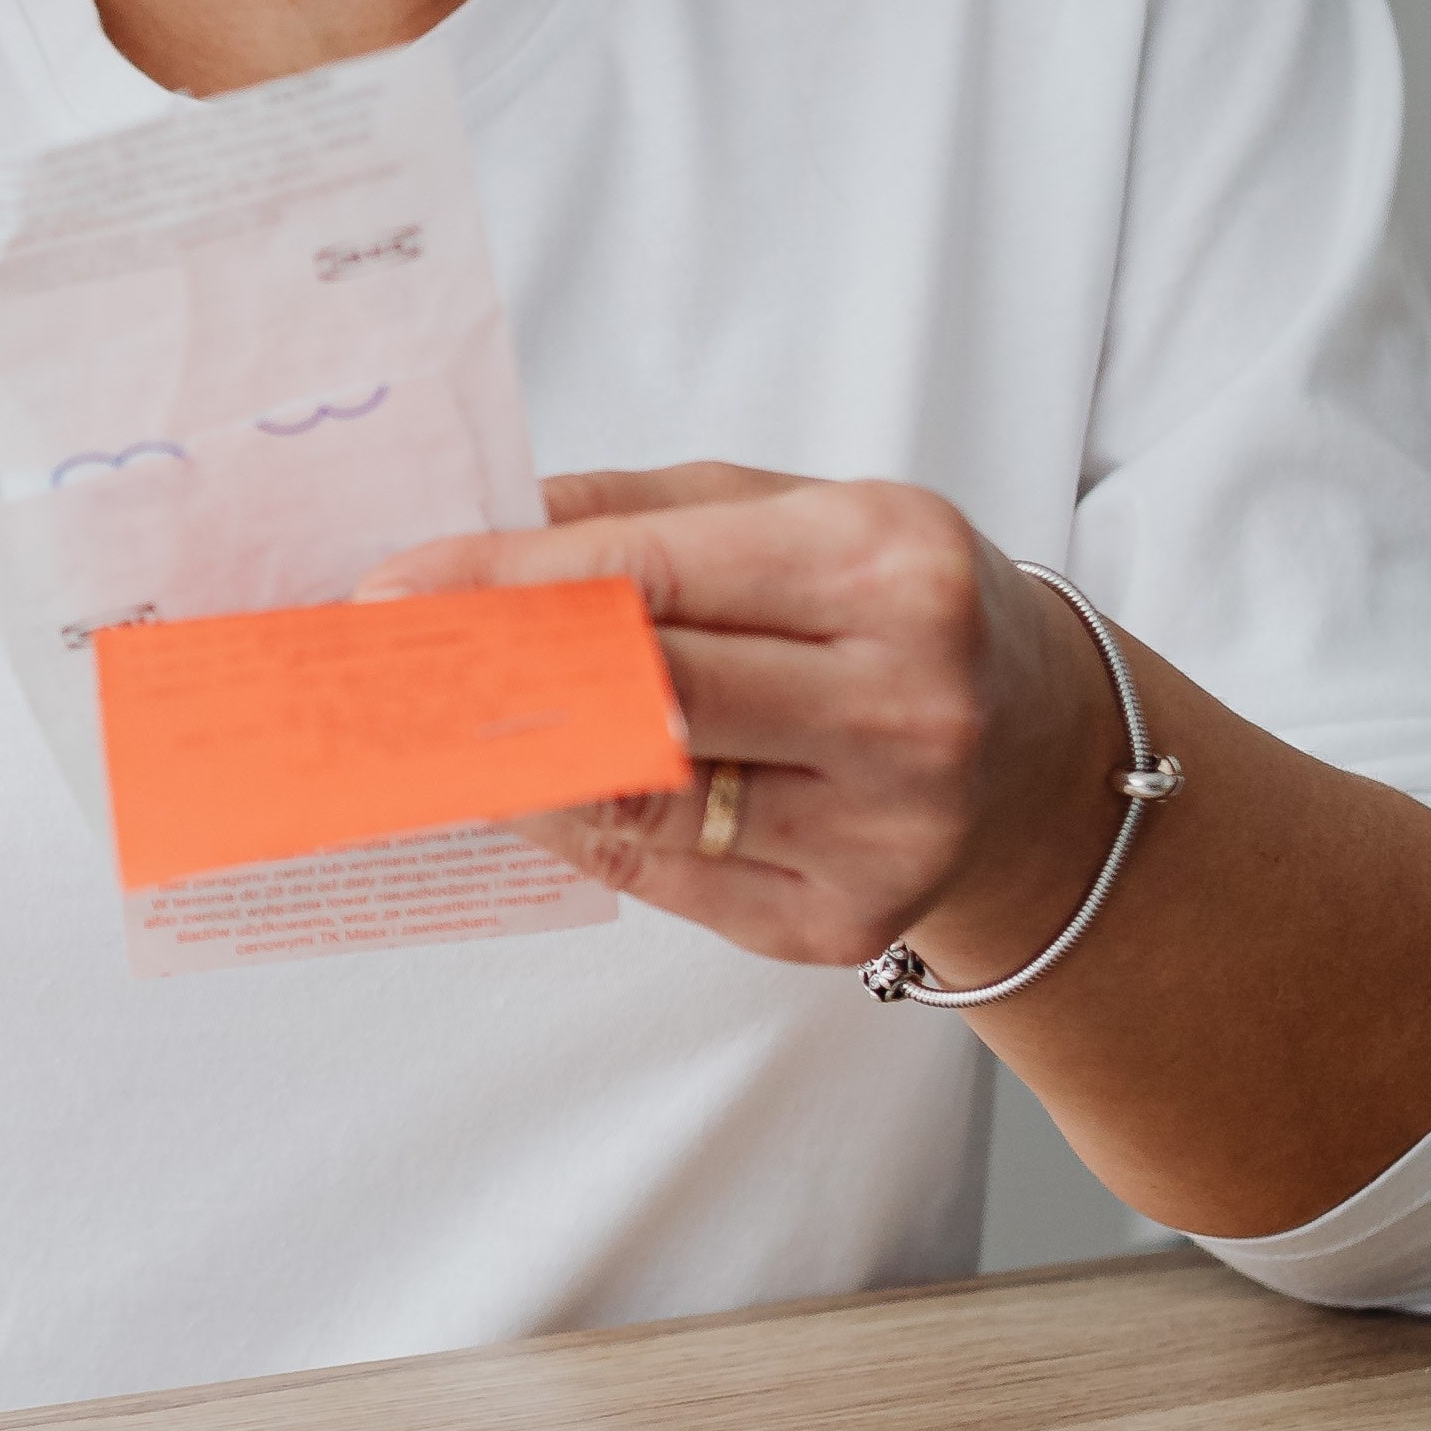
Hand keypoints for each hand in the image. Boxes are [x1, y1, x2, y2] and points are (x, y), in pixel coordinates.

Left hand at [356, 465, 1127, 977]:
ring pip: (641, 799)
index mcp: (888, 567)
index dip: (506, 584)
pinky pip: (664, 876)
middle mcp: (904, 702)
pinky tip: (515, 792)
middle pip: (642, 695)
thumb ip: (636, 516)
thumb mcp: (794, 513)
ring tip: (423, 730)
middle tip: (384, 667)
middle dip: (492, 678)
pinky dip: (572, 829)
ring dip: (511, 765)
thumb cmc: (895, 610)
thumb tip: (473, 534)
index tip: (393, 588)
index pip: (649, 575)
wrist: (1046, 756)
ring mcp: (886, 827)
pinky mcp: (847, 917)